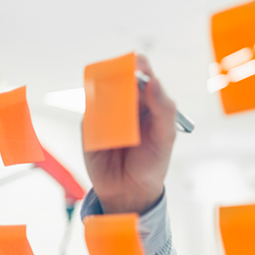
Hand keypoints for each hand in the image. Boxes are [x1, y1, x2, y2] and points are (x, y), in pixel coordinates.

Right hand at [83, 55, 176, 214]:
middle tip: (124, 88)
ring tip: (119, 119)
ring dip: (105, 97)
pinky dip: (94, 116)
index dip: (138, 64)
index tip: (137, 66)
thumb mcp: (165, 136)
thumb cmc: (152, 161)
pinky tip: (105, 131)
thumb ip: (164, 108)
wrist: (129, 190)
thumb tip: (154, 81)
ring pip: (99, 92)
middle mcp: (126, 101)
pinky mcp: (89, 125)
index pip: (142, 72)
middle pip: (117, 76)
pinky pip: (88, 113)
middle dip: (118, 77)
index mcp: (148, 99)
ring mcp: (106, 111)